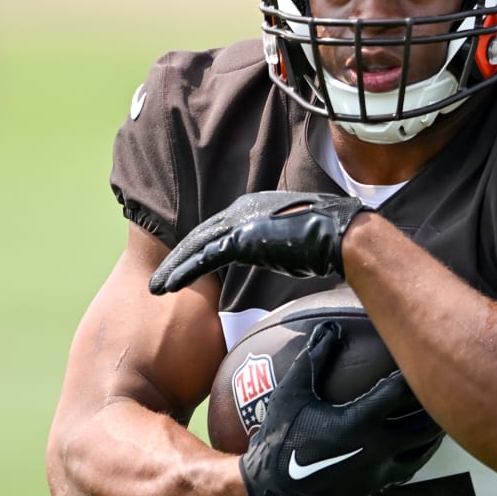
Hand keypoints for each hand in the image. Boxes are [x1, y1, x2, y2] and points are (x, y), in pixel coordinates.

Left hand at [150, 192, 367, 293]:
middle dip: (178, 257)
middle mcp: (243, 210)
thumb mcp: (295, 241)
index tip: (186, 264)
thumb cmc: (327, 241)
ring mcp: (241, 222)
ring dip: (174, 268)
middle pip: (201, 235)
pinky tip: (169, 286)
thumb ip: (278, 246)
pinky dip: (184, 272)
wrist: (339, 235)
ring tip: (156, 287)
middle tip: (160, 278)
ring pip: (196, 246)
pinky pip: (204, 257)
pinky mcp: (241, 238)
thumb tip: (284, 258)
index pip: (218, 229)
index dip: (198, 248)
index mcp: (255, 208)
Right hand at [239, 322, 443, 495]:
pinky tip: (425, 439)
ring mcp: (380, 470)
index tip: (425, 352)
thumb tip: (329, 327)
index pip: (400, 392)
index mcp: (358, 422)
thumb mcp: (293, 394)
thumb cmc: (282, 438)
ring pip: (424, 448)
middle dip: (438, 402)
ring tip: (446, 409)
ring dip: (436, 429)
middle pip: (423, 422)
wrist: (275, 490)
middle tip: (448, 381)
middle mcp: (376, 448)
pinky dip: (422, 450)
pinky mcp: (378, 484)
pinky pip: (412, 465)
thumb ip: (314, 359)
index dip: (415, 371)